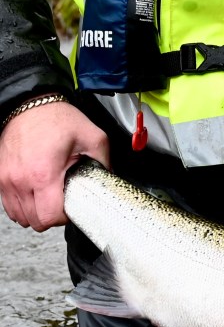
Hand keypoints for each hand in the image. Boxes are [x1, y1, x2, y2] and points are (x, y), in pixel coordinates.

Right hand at [0, 100, 109, 230]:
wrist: (29, 106)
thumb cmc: (57, 119)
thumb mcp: (93, 137)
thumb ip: (104, 162)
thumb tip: (109, 179)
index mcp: (44, 173)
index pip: (50, 217)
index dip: (64, 217)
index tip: (72, 207)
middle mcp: (21, 180)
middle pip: (35, 221)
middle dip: (52, 216)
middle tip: (64, 202)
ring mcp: (7, 180)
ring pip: (20, 216)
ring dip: (36, 213)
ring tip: (50, 197)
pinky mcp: (0, 178)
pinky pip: (10, 206)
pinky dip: (23, 206)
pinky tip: (37, 195)